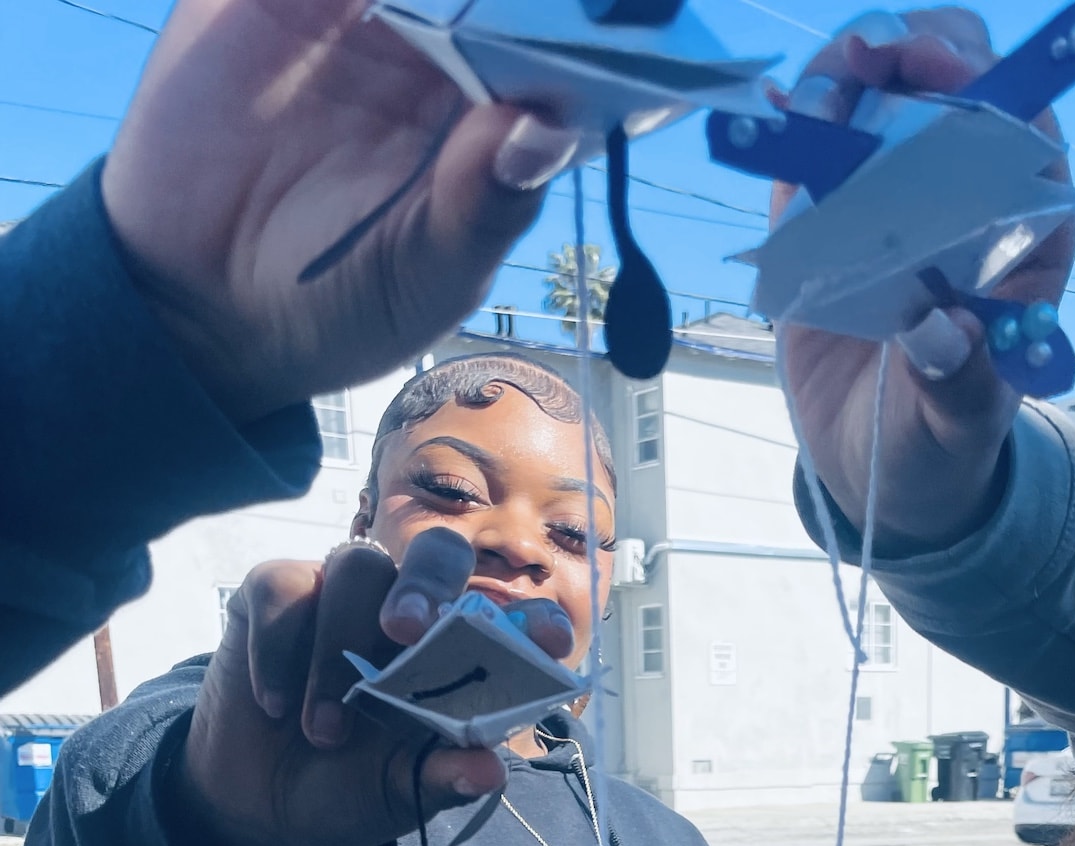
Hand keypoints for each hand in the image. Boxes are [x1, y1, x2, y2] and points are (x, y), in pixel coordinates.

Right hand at [102, 0, 579, 425]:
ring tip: (396, 2)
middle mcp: (432, 48)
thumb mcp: (426, 277)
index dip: (574, 15)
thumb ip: (484, 207)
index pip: (552, 36)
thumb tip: (541, 129)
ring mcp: (351, 13)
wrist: (202, 306)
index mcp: (489, 112)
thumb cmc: (341, 305)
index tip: (592, 4)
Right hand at [172, 528, 575, 845]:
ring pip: (356, 568)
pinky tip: (276, 705)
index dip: (531, 621)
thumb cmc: (353, 789)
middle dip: (427, 584)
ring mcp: (341, 595)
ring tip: (325, 732)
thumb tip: (489, 772)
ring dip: (337, 650)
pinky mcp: (277, 595)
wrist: (266, 810)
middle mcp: (408, 613)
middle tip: (405, 631)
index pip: (508, 619)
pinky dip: (277, 648)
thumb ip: (444, 778)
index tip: (547, 639)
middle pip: (436, 554)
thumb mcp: (401, 793)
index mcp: (457, 657)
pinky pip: (281, 586)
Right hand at [775, 9, 1074, 553]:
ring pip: (883, 102)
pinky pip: (815, 153)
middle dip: (915, 52)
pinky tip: (776, 114)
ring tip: (821, 93)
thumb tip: (943, 332)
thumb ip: (958, 379)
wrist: (876, 474)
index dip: (989, 84)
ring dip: (848, 75)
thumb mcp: (957, 422)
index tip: (939, 69)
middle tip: (867, 59)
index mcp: (1022, 237)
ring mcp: (893, 204)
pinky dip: (795, 123)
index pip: (1022, 132)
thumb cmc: (939, 443)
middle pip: (954, 90)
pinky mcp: (827, 222)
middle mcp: (963, 202)